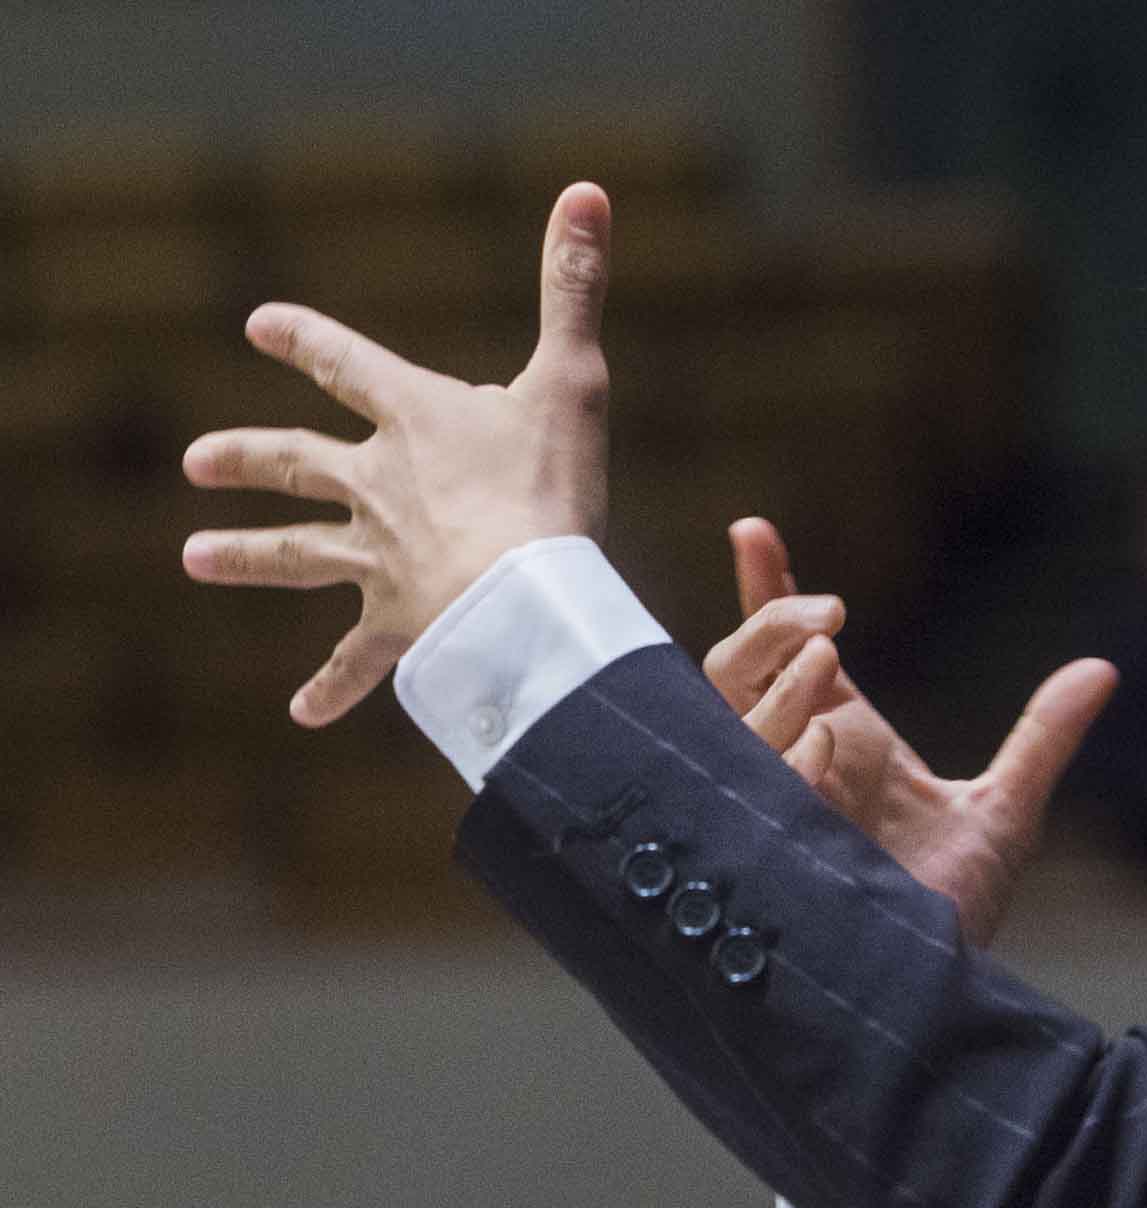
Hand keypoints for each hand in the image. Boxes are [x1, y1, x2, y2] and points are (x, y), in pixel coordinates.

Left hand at [180, 182, 614, 725]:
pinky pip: (358, 662)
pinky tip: (301, 714)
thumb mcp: (572, 377)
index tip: (261, 326)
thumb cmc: (551, 486)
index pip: (345, 363)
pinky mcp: (397, 625)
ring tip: (196, 557)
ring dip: (246, 554)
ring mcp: (379, 559)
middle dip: (248, 456)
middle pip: (298, 462)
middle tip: (199, 460)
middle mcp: (378, 486)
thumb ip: (572, 288)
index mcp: (414, 419)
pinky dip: (333, 688)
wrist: (525, 597)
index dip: (306, 341)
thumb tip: (586, 191)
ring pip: (298, 554)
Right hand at [703, 516, 1117, 948]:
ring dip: (775, 681)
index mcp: (833, 740)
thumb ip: (1044, 735)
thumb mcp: (1006, 808)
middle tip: (832, 610)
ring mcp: (772, 810)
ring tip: (831, 653)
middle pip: (733, 668)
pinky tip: (825, 741)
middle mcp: (790, 766)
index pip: (782, 653)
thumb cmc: (957, 911)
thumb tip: (1101, 669)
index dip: (764, 589)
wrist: (948, 995)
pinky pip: (754, 789)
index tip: (754, 526)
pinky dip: (788, 755)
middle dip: (768, 623)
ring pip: (730, 719)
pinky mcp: (771, 855)